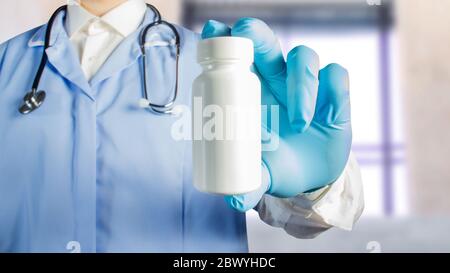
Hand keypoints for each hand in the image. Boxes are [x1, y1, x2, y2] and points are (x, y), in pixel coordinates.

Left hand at [201, 18, 351, 211]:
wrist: (312, 176)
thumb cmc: (277, 165)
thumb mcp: (261, 174)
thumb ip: (249, 184)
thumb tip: (234, 201)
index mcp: (250, 92)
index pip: (234, 56)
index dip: (222, 39)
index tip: (212, 32)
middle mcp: (276, 80)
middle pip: (264, 40)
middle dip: (254, 32)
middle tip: (245, 36)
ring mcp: (305, 84)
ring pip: (303, 56)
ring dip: (301, 84)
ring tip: (298, 122)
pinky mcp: (334, 93)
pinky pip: (335, 75)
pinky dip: (331, 90)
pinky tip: (328, 115)